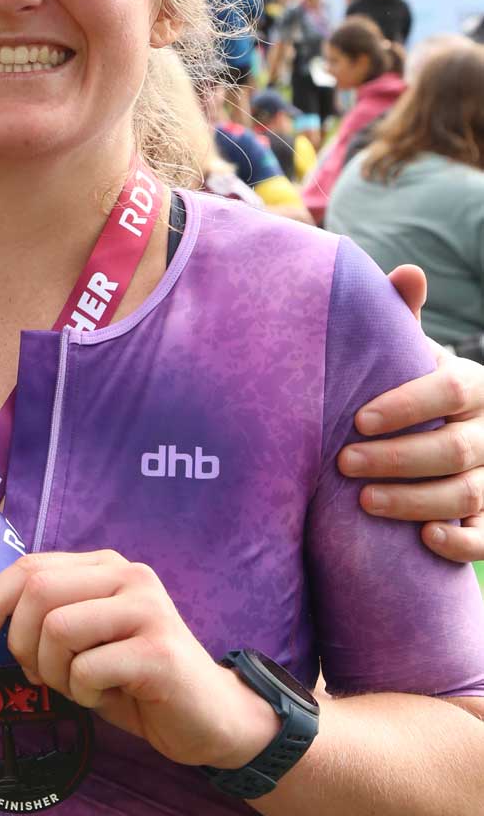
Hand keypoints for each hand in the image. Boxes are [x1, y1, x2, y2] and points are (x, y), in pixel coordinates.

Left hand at [0, 549, 278, 769]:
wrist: (210, 718)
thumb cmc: (136, 680)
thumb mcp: (85, 640)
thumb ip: (47, 616)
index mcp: (106, 566)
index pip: (30, 565)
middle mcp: (128, 576)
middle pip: (38, 592)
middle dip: (21, 643)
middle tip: (44, 676)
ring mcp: (146, 609)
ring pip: (57, 629)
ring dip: (55, 672)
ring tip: (82, 687)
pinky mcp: (157, 651)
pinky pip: (87, 669)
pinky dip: (84, 694)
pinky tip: (109, 698)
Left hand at [339, 267, 483, 562]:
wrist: (447, 429)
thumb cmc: (416, 386)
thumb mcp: (412, 353)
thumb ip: (404, 318)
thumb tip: (408, 272)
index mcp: (475, 384)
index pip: (450, 390)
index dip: (407, 406)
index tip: (358, 419)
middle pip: (455, 448)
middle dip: (398, 458)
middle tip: (345, 463)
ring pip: (469, 494)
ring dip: (417, 501)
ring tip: (365, 502)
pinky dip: (463, 542)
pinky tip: (427, 539)